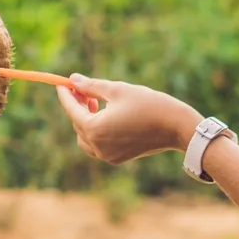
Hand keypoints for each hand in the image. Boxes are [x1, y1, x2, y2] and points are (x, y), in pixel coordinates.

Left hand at [56, 75, 202, 165]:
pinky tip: (107, 116)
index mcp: (95, 129)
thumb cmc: (149, 104)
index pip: (72, 110)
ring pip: (85, 137)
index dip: (65, 95)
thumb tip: (73, 80)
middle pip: (78, 124)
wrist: (177, 127)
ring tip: (95, 102)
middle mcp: (98, 146)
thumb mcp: (118, 90)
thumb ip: (92, 86)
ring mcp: (107, 155)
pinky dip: (97, 131)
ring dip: (86, 120)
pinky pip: (98, 145)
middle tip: (83, 89)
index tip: (61, 84)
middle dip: (77, 106)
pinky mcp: (117, 158)